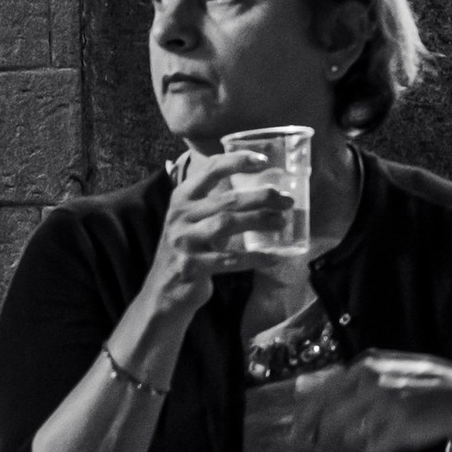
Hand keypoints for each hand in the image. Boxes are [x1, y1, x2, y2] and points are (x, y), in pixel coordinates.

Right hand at [138, 147, 303, 316]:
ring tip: (282, 222)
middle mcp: (180, 215)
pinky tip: (274, 256)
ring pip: (227, 223)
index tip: (264, 161)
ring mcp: (183, 241)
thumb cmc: (189, 249)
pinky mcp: (191, 266)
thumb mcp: (194, 220)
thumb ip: (217, 204)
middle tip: (287, 200)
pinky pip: (229, 259)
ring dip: (259, 221)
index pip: (211, 169)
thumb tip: (265, 192)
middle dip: (262, 197)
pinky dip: (254, 257)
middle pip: (228, 199)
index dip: (238, 161)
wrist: (163, 290)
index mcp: (182, 197)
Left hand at [274, 350, 451, 451]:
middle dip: (317, 436)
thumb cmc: (416, 384)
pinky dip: (373, 448)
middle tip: (312, 447)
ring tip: (361, 438)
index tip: (294, 435)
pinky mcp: (400, 429)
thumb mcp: (381, 369)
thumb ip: (344, 379)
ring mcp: (387, 406)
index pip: (321, 394)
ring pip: (350, 436)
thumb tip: (298, 388)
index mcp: (366, 366)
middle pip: (330, 418)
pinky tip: (386, 440)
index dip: (304, 418)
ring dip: (349, 442)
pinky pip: (372, 449)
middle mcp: (374, 383)